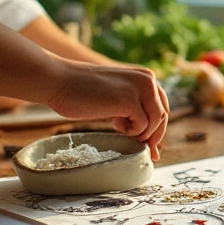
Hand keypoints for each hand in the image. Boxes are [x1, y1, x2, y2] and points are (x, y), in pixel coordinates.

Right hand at [45, 61, 169, 159]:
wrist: (59, 81)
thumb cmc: (83, 92)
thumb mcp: (116, 96)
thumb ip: (133, 107)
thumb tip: (150, 136)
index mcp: (146, 77)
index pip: (163, 106)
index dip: (158, 127)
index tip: (150, 144)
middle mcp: (148, 80)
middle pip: (163, 115)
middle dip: (154, 135)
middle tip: (142, 147)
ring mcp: (140, 89)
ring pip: (156, 122)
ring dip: (141, 133)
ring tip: (121, 128)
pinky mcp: (129, 101)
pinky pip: (143, 126)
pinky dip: (132, 131)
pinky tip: (115, 123)